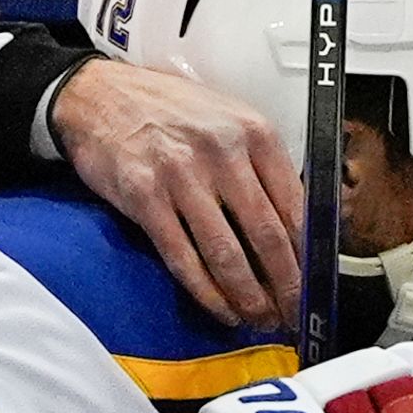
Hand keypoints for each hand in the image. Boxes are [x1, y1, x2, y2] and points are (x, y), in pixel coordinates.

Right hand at [52, 57, 306, 330]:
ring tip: (260, 319)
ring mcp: (181, 175)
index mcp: (254, 132)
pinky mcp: (145, 197)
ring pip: (227, 254)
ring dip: (249, 297)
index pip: (296, 206)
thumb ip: (263, 166)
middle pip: (267, 235)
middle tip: (293, 315)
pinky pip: (184, 258)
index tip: (314, 283)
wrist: (99, 94)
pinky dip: (207, 293)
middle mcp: (222, 151)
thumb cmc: (168, 110)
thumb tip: (301, 224)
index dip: (308, 255)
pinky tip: (222, 309)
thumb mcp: (229, 119)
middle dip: (286, 286)